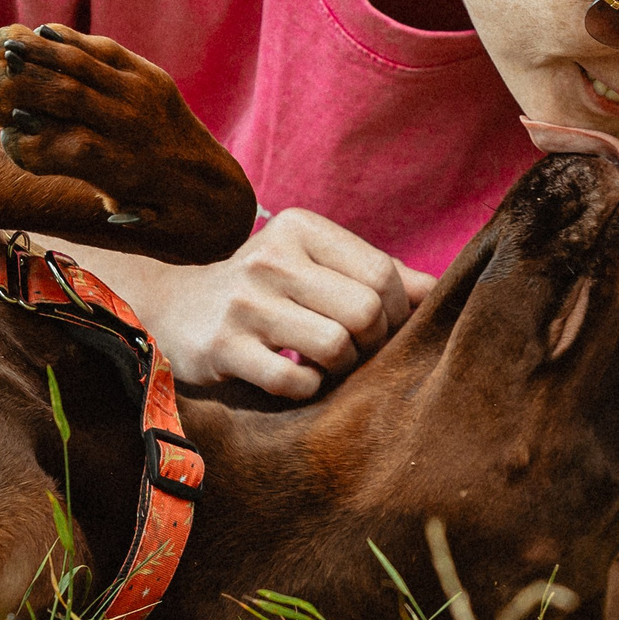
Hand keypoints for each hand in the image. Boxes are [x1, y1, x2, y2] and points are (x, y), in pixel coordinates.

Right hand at [123, 208, 433, 398]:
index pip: (383, 274)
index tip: (381, 328)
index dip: (396, 312)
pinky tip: (293, 378)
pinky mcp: (223, 348)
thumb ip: (377, 274)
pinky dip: (306, 389)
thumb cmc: (266, 290)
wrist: (174, 309)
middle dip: (371, 343)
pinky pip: (295, 381)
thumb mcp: (315, 266)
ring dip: (340, 368)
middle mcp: (271, 258)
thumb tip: (444, 289)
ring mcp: (244, 304)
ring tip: (324, 364)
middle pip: (365, 312)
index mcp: (300, 229)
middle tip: (354, 351)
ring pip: (336, 347)